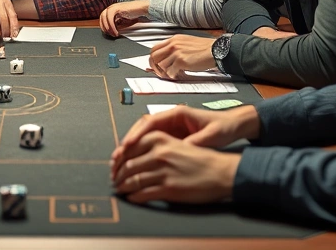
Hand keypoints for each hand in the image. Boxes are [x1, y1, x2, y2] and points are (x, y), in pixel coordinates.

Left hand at [99, 0, 149, 36]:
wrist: (142, 8)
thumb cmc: (135, 13)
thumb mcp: (123, 20)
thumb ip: (117, 23)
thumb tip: (111, 31)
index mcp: (112, 9)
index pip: (103, 17)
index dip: (103, 26)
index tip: (107, 33)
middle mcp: (112, 7)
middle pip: (102, 16)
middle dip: (104, 27)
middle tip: (109, 34)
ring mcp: (114, 6)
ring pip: (104, 16)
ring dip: (107, 27)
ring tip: (113, 33)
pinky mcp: (117, 8)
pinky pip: (110, 17)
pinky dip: (112, 25)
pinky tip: (116, 31)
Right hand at [111, 105, 258, 179]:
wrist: (232, 125)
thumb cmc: (223, 127)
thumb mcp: (211, 136)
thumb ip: (195, 143)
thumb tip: (179, 152)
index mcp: (177, 113)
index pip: (151, 121)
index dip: (137, 134)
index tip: (127, 146)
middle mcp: (170, 118)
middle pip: (142, 127)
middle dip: (128, 141)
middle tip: (117, 156)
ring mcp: (169, 127)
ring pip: (143, 135)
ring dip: (131, 147)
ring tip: (120, 161)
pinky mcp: (170, 136)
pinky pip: (150, 143)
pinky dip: (140, 151)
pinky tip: (133, 163)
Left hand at [112, 131, 240, 203]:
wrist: (221, 171)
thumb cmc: (201, 158)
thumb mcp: (177, 143)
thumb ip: (156, 146)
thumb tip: (135, 155)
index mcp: (160, 139)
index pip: (130, 148)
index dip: (119, 158)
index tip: (114, 164)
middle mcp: (159, 154)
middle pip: (129, 165)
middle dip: (118, 174)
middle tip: (114, 179)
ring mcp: (163, 172)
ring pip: (133, 180)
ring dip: (123, 186)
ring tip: (120, 189)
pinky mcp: (168, 189)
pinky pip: (143, 193)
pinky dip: (134, 197)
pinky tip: (131, 197)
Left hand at [149, 34, 215, 79]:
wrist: (216, 50)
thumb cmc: (205, 47)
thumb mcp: (187, 42)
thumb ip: (176, 48)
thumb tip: (167, 57)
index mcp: (174, 39)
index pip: (154, 48)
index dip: (153, 59)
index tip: (155, 65)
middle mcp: (173, 44)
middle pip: (154, 56)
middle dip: (155, 67)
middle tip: (160, 72)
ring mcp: (176, 52)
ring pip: (161, 65)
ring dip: (165, 72)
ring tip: (172, 74)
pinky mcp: (181, 61)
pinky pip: (170, 72)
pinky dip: (172, 75)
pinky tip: (178, 74)